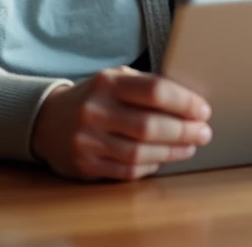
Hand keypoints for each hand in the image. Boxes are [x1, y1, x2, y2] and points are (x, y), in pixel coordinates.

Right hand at [30, 66, 212, 181]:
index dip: (184, 102)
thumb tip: (189, 101)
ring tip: (190, 147)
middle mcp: (95, 111)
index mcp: (107, 83)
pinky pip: (127, 170)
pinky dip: (150, 165)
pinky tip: (163, 158)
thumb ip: (145, 86)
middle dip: (184, 131)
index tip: (203, 110)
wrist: (47, 121)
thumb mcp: (114, 80)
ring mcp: (87, 141)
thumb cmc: (95, 98)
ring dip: (172, 152)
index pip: (154, 91)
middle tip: (204, 133)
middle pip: (149, 126)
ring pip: (140, 152)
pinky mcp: (85, 165)